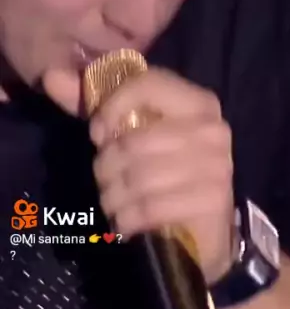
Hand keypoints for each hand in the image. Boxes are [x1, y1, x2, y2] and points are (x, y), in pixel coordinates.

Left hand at [44, 66, 235, 284]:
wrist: (202, 231)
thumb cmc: (163, 174)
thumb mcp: (129, 135)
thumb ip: (93, 105)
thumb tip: (51, 77)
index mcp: (198, 103)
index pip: (148, 84)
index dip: (110, 107)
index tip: (97, 135)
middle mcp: (213, 130)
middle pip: (135, 140)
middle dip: (106, 167)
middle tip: (105, 182)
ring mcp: (218, 166)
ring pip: (140, 177)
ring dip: (114, 197)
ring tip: (113, 205)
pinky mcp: (213, 201)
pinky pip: (152, 207)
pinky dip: (128, 219)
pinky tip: (125, 223)